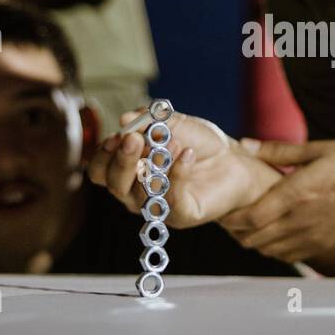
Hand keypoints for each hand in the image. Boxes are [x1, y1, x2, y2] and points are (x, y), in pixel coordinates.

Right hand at [87, 109, 275, 225]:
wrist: (235, 161)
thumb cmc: (199, 143)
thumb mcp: (174, 123)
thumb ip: (149, 120)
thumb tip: (124, 119)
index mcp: (128, 169)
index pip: (100, 170)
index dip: (103, 154)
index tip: (118, 136)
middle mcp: (136, 191)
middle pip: (113, 184)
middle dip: (121, 161)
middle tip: (133, 139)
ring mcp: (157, 205)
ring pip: (139, 194)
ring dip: (153, 163)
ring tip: (172, 142)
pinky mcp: (181, 215)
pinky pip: (170, 199)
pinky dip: (177, 173)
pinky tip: (188, 154)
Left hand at [222, 137, 334, 261]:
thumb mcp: (320, 149)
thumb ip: (280, 151)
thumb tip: (247, 144)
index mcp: (298, 193)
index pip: (252, 217)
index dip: (232, 219)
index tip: (223, 211)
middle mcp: (302, 219)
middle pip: (255, 238)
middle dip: (237, 232)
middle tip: (229, 220)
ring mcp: (314, 236)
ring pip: (269, 250)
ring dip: (253, 242)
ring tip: (246, 228)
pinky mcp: (324, 245)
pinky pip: (289, 256)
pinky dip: (273, 250)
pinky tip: (271, 237)